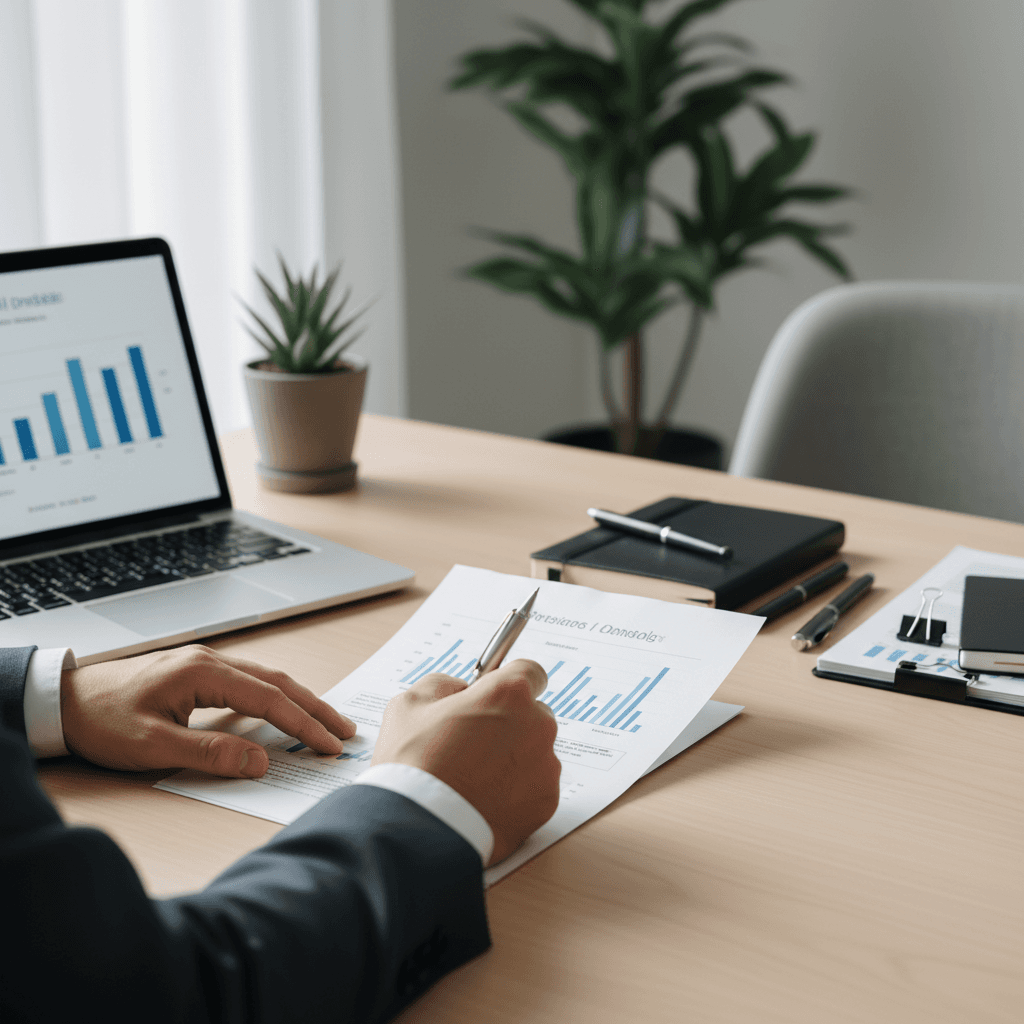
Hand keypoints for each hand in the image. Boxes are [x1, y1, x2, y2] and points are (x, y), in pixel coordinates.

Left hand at [60, 645, 355, 776]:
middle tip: (346, 732)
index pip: (271, 699)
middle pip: (279, 682)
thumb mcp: (152, 746)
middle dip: (316, 708)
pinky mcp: (197, 674)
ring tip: (326, 723)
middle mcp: (211, 661)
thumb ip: (209, 753)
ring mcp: (205, 664)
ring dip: (300, 701)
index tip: (331, 746)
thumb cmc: (101, 721)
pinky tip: (284, 712)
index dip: (305, 725)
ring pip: (267, 680)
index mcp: (205, 673)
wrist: (63, 700)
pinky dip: (276, 698)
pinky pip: (249, 683)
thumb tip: (261, 761)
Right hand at [372, 658, 560, 864]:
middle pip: (534, 713)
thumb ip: (443, 685)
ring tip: (474, 777)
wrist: (418, 828)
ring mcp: (545, 766)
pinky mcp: (546, 802)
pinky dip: (517, 791)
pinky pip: (536, 786)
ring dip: (514, 758)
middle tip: (474, 742)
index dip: (508, 682)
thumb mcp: (410, 704)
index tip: (496, 694)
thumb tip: (461, 690)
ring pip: (535, 752)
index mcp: (509, 694)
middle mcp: (537, 725)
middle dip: (510, 723)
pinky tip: (484, 798)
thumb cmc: (412, 764)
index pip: (530, 671)